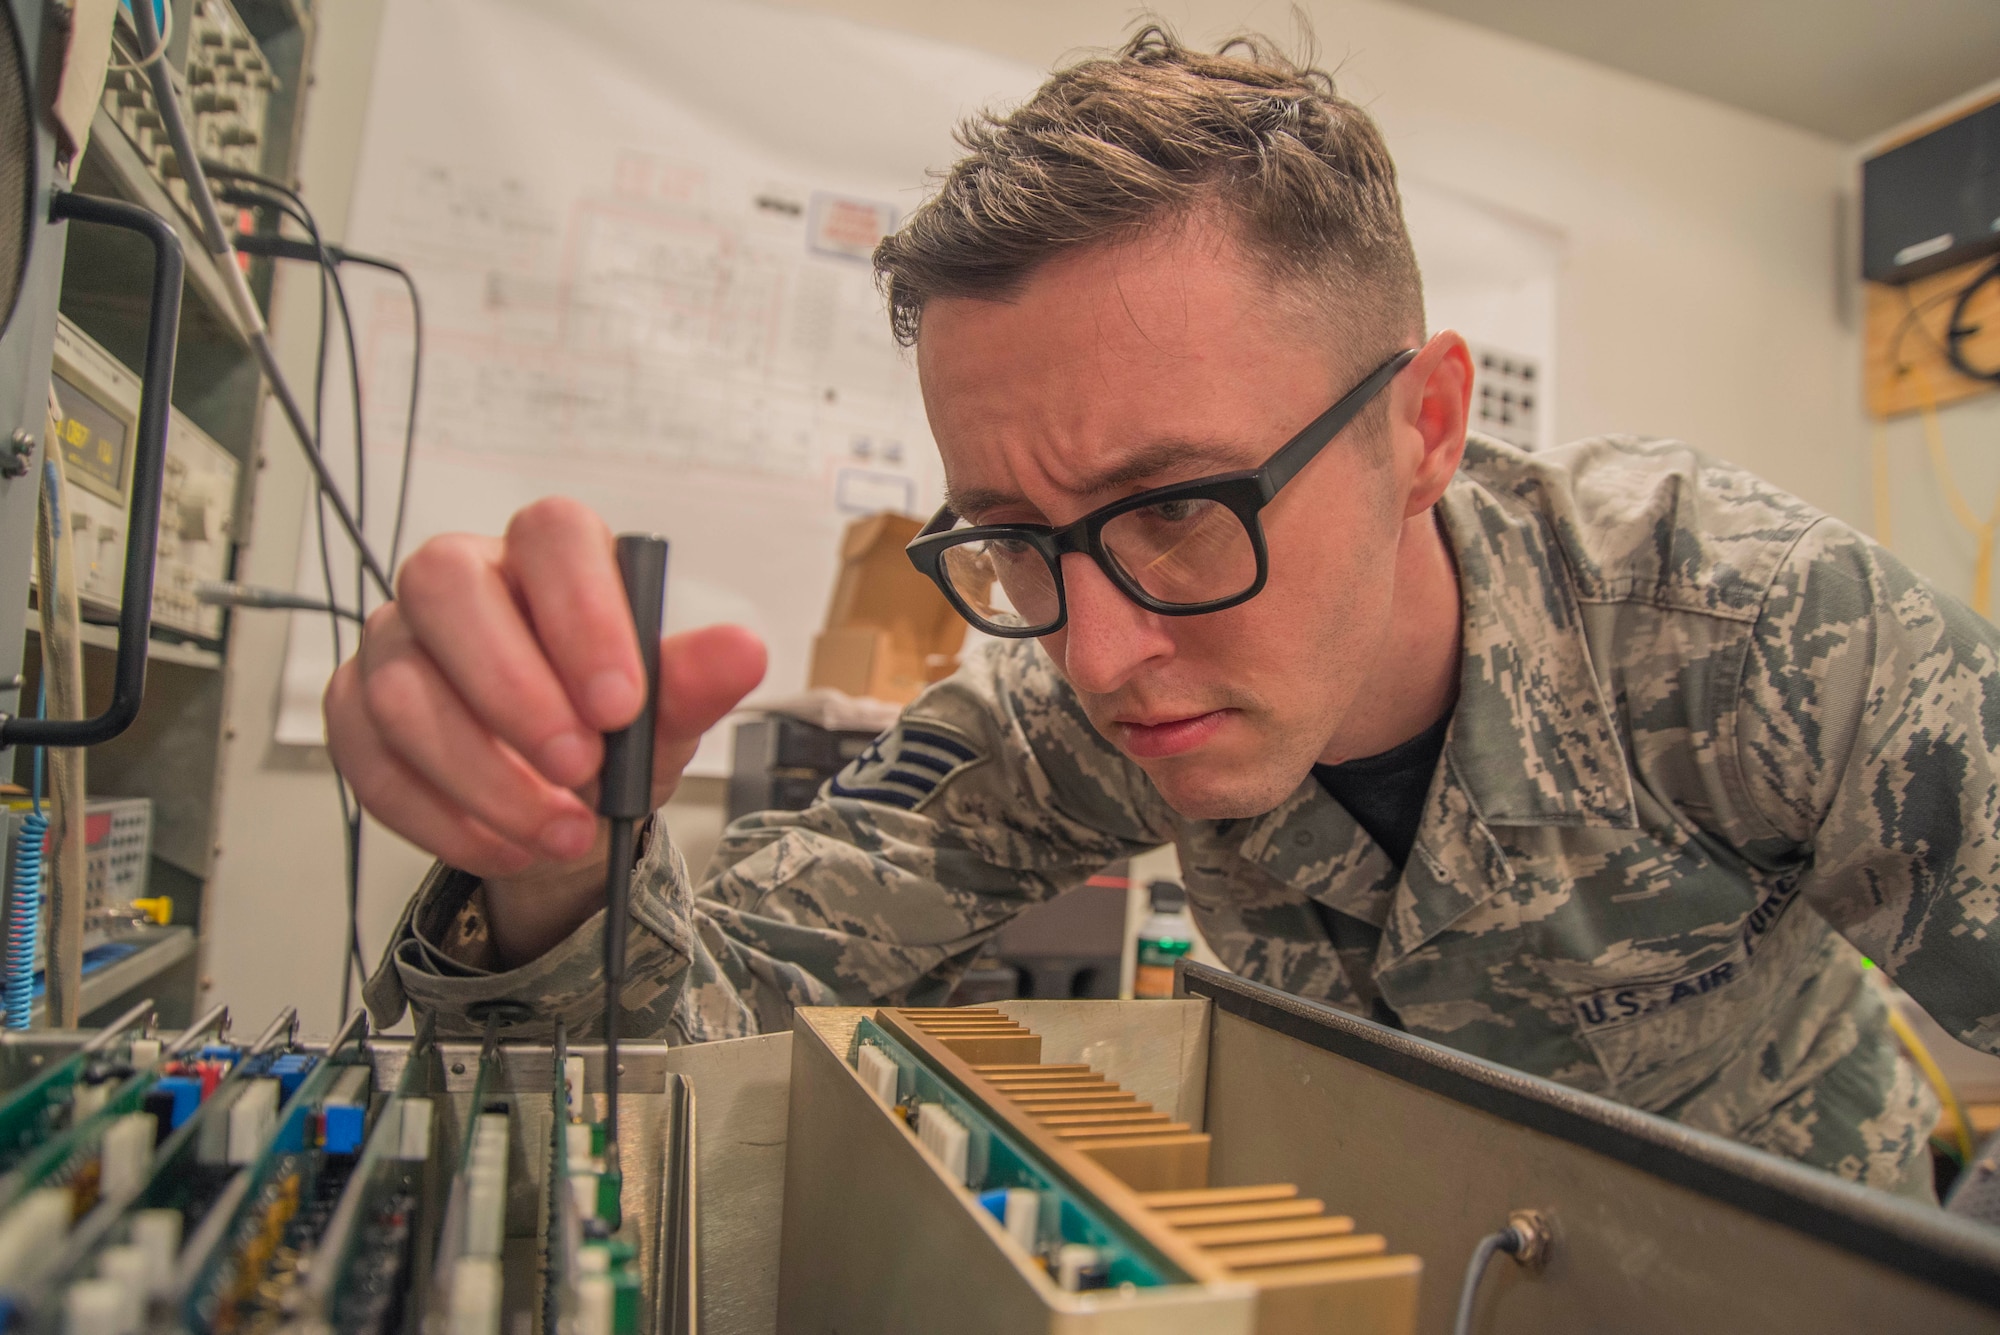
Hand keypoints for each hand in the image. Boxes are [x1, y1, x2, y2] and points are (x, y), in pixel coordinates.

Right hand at [324, 497, 766, 962]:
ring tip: (561, 829)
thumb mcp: (665, 713)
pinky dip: (442, 817)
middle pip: (445, 587)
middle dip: (515, 691)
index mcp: (546, 554)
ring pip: (403, 688)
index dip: (581, 612)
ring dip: (486, 777)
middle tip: (580, 767)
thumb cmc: (610, 730)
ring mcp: (395, 640)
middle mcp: (459, 579)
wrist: (564, 802)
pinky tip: (505, 845)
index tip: (621, 703)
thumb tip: (742, 651)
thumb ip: (695, 681)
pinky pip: (368, 760)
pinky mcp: (355, 708)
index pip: (551, 534)